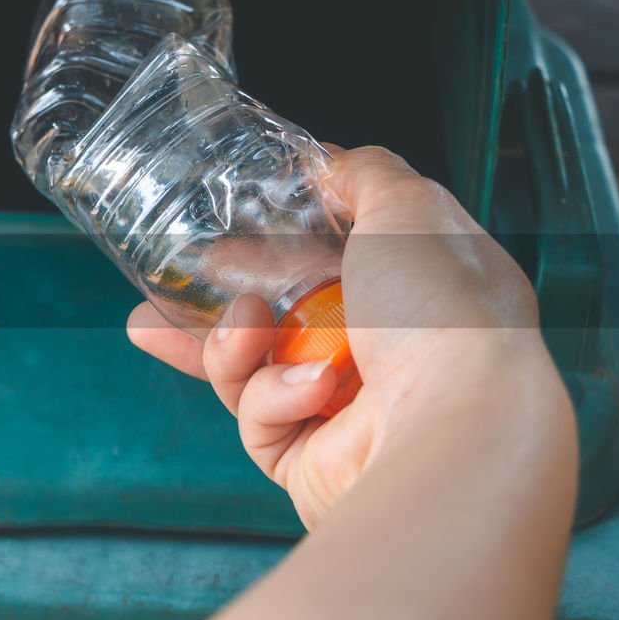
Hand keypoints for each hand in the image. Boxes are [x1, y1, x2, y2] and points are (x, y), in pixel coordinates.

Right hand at [127, 146, 552, 528]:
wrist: (444, 424)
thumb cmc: (442, 316)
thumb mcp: (409, 208)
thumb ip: (366, 173)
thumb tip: (329, 163)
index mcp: (416, 294)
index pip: (334, 261)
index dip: (278, 242)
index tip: (232, 227)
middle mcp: (385, 354)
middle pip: (279, 316)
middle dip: (222, 303)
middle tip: (174, 289)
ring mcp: (345, 409)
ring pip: (252, 367)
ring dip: (235, 344)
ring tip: (244, 329)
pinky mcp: (311, 456)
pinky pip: (258, 414)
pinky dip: (275, 395)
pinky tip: (304, 388)